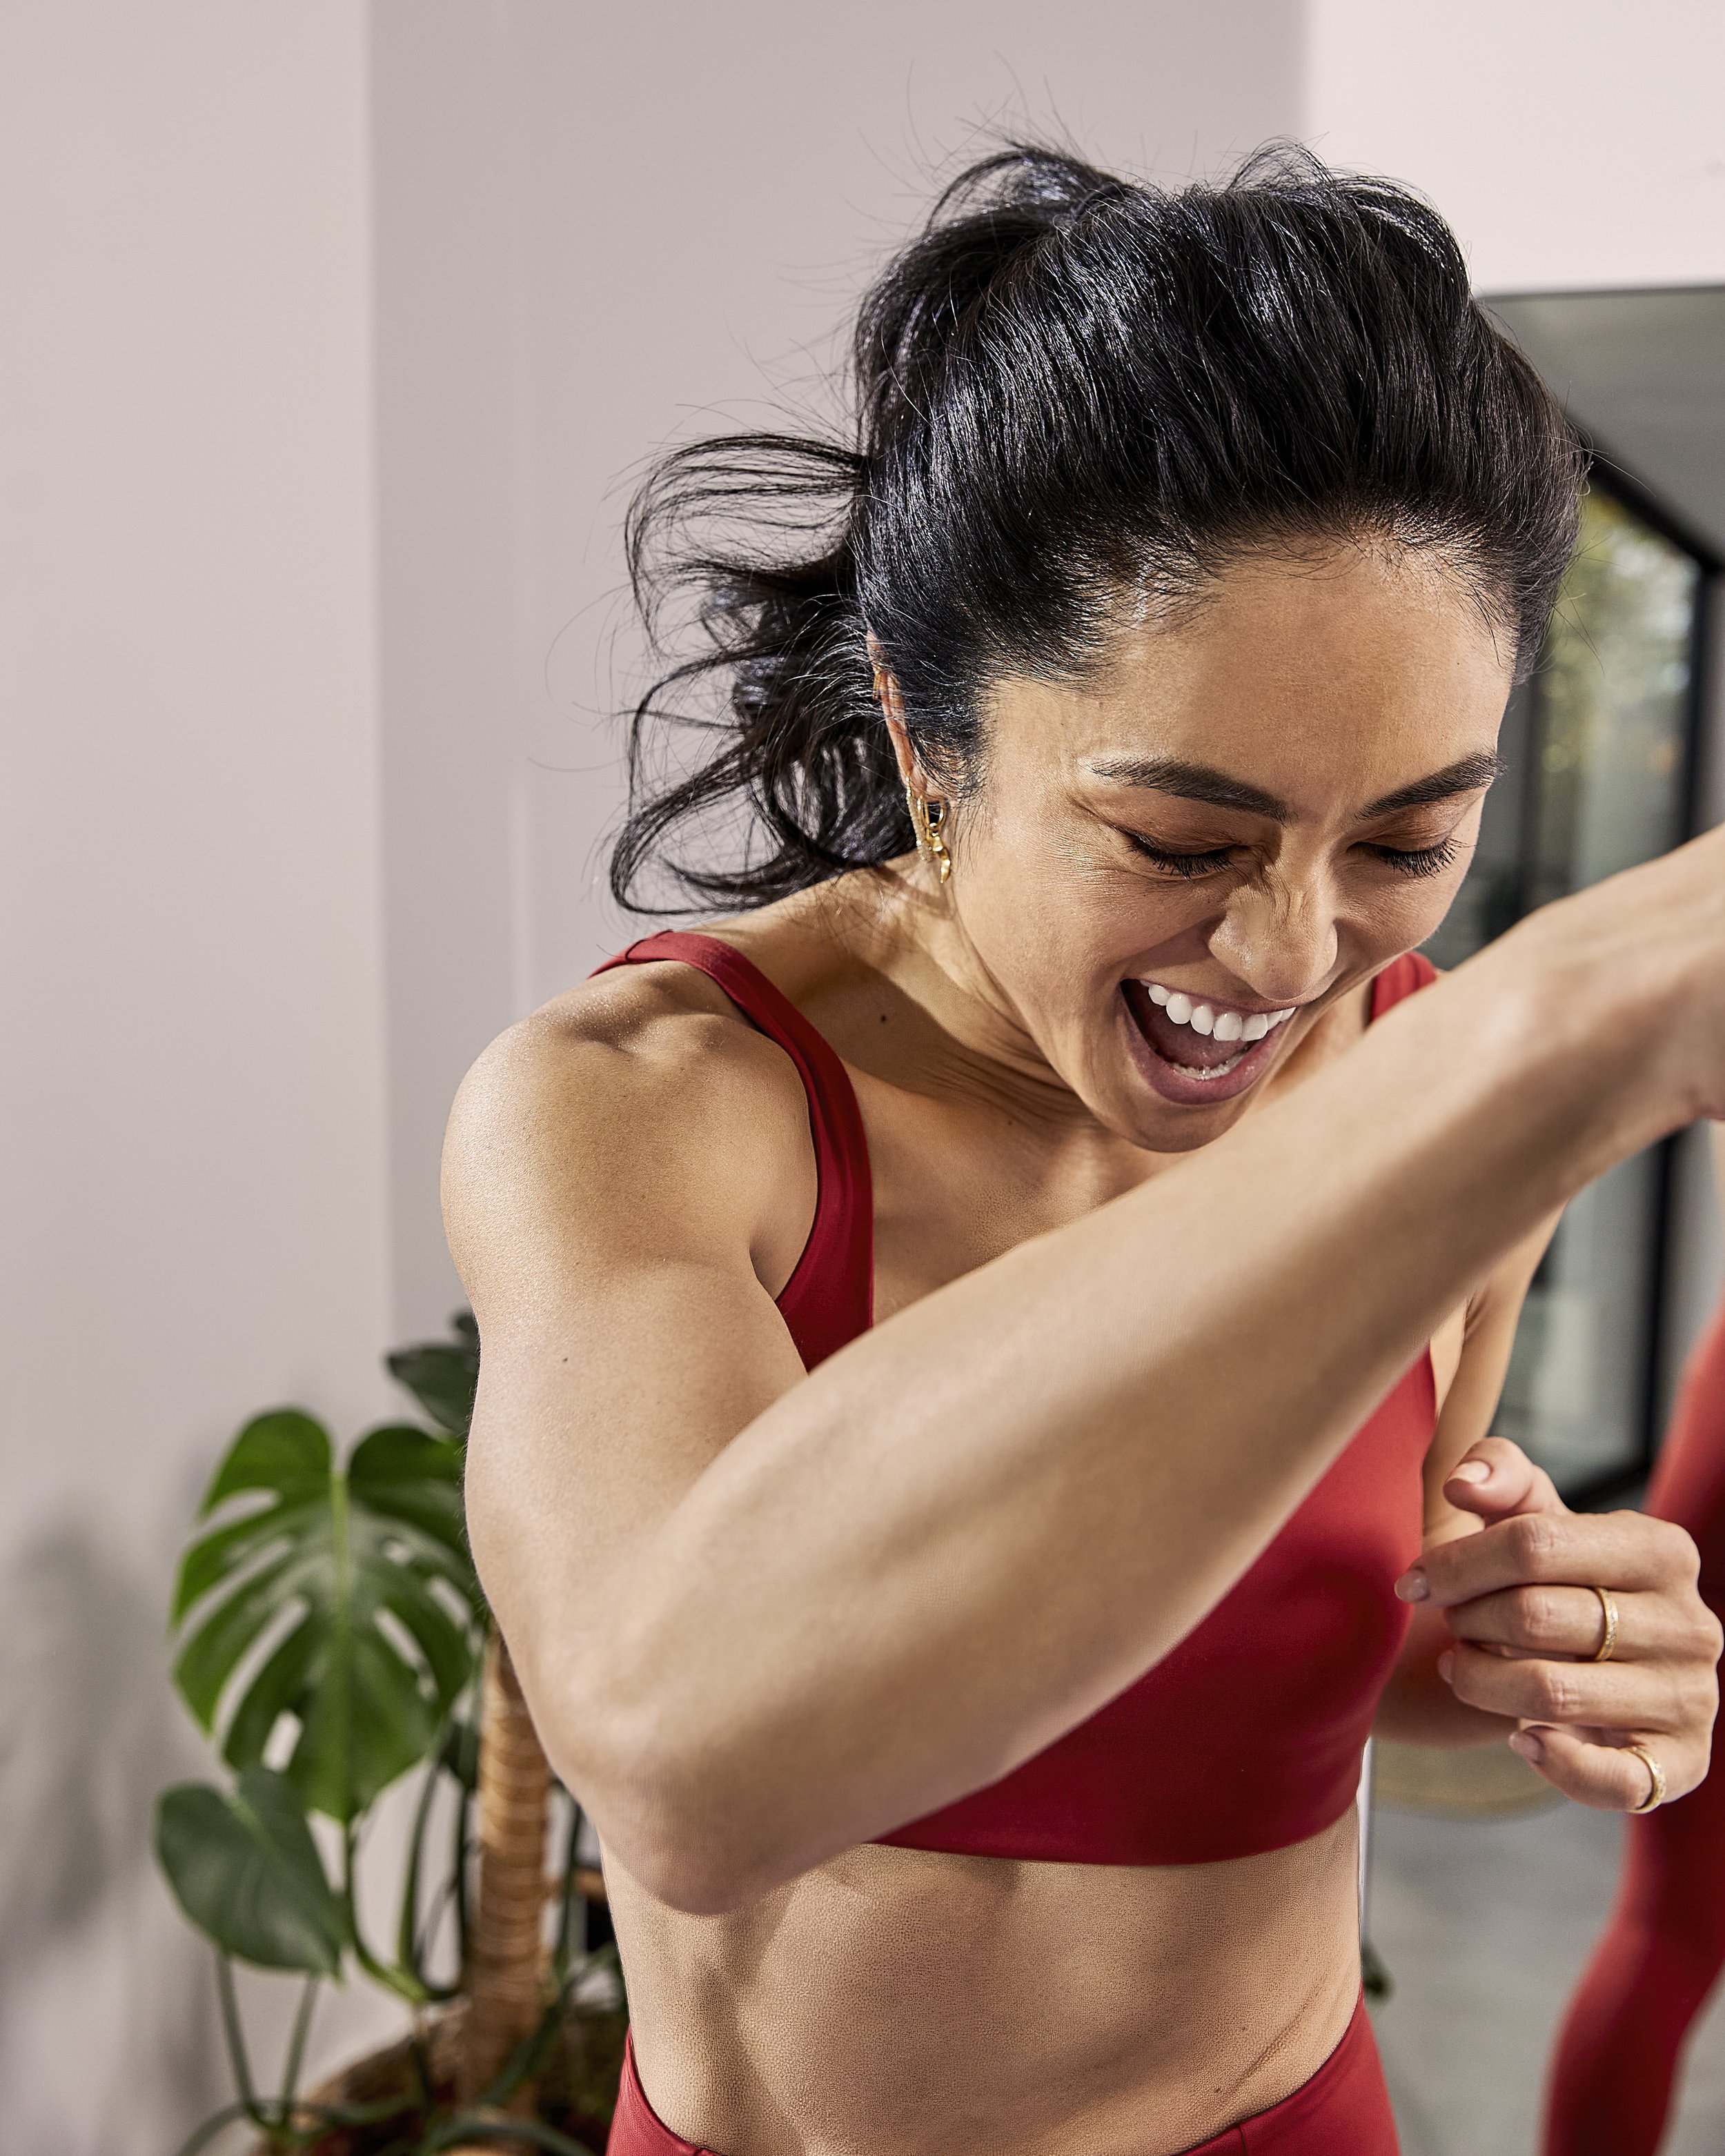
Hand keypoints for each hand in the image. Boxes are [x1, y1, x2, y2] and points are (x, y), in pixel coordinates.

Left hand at [1394, 1437, 1722, 1810]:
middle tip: (1451, 1623)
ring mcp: (1691, 1697)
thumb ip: (1497, 1473)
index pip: (1534, 1543)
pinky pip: (1615, 1781)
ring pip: (1552, 1693)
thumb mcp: (1529, 1512)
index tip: (1415, 1580)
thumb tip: (1463, 1485)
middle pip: (1534, 1616)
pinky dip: (1553, 1763)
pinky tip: (1519, 1738)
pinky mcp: (1681, 1763)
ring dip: (1482, 1682)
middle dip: (1468, 1619)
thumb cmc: (1551, 1574)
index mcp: (1661, 1548)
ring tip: (1464, 1667)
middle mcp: (1691, 1623)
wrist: (1591, 1657)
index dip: (1457, 1563)